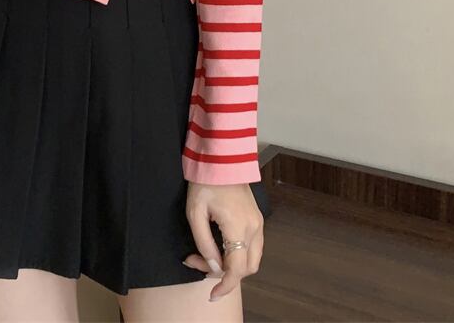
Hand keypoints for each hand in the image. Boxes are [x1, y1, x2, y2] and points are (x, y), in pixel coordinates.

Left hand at [183, 182, 263, 301]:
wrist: (222, 158)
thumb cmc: (206, 182)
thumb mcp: (195, 212)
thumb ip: (203, 242)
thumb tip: (212, 266)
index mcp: (238, 227)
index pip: (236, 269)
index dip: (225, 286)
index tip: (213, 294)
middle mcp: (254, 228)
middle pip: (247, 268)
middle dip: (223, 273)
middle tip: (198, 261)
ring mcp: (258, 223)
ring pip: (252, 259)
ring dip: (232, 265)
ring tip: (206, 253)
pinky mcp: (257, 218)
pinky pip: (253, 247)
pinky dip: (239, 254)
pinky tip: (219, 246)